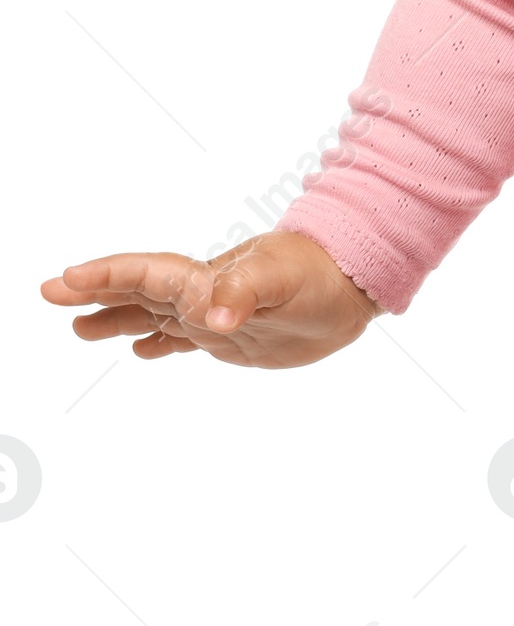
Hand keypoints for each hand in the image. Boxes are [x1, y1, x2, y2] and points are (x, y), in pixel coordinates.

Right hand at [38, 232, 378, 369]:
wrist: (351, 286)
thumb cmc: (318, 274)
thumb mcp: (281, 279)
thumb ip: (243, 295)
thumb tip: (211, 319)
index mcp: (204, 277)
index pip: (144, 274)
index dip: (105, 277)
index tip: (65, 281)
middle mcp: (200, 294)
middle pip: (136, 291)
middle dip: (94, 292)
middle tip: (49, 292)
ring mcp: (212, 314)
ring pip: (151, 315)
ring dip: (115, 319)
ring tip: (77, 328)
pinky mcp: (232, 336)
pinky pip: (182, 338)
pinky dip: (158, 344)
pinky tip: (140, 351)